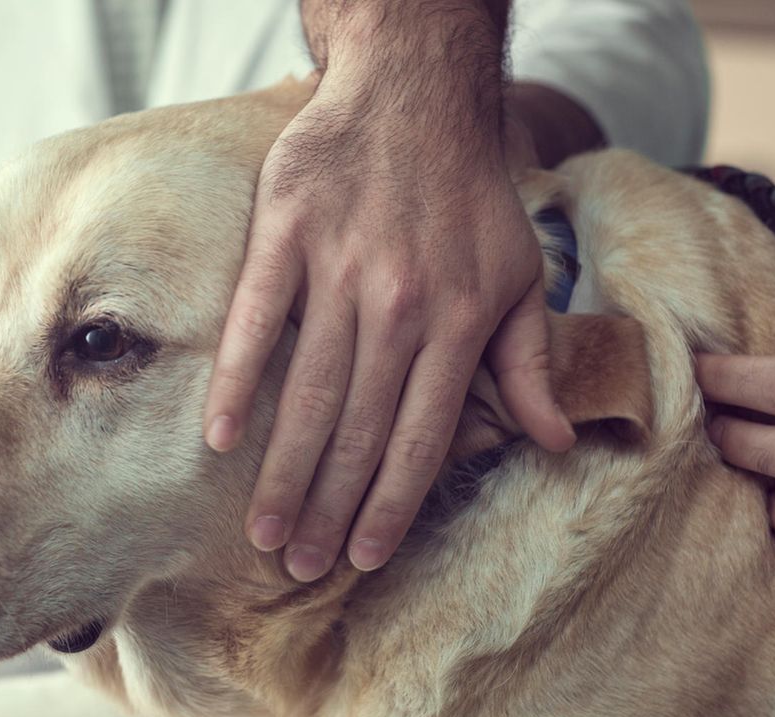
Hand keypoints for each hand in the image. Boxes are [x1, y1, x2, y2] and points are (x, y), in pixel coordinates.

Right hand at [204, 3, 573, 581]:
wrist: (416, 95)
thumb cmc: (471, 196)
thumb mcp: (520, 277)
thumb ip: (530, 363)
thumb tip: (553, 441)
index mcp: (459, 323)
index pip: (421, 438)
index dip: (390, 505)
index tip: (360, 556)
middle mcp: (401, 305)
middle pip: (359, 430)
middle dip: (326, 508)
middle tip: (297, 564)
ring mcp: (339, 269)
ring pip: (308, 391)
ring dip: (282, 470)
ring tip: (262, 530)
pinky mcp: (286, 234)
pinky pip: (255, 320)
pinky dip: (237, 380)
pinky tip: (221, 437)